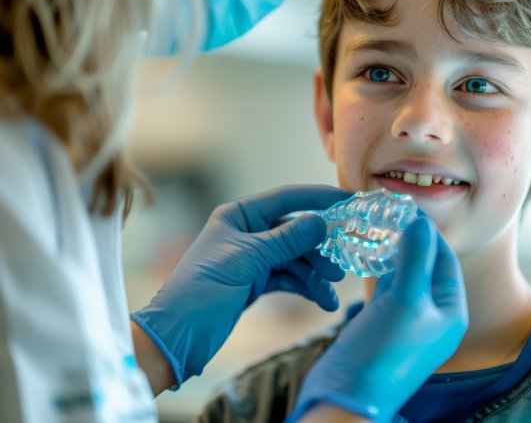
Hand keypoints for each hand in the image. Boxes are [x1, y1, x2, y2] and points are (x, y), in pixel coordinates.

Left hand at [131, 184, 350, 387]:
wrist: (177, 336)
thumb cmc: (202, 289)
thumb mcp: (247, 260)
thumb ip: (286, 240)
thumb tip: (320, 222)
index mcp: (238, 216)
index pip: (286, 198)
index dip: (317, 198)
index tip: (348, 201)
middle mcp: (248, 233)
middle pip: (295, 232)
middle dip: (319, 249)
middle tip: (341, 265)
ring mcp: (253, 259)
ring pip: (295, 258)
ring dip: (315, 274)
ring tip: (329, 292)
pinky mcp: (256, 283)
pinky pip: (289, 278)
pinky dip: (306, 287)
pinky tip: (321, 300)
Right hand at [288, 216, 468, 422]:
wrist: (348, 394)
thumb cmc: (384, 353)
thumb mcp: (404, 300)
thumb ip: (414, 258)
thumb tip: (421, 220)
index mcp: (451, 311)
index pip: (445, 259)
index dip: (429, 232)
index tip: (408, 206)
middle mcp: (433, 314)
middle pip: (426, 264)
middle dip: (411, 238)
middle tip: (391, 209)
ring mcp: (407, 318)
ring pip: (405, 273)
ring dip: (395, 249)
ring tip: (379, 222)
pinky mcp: (382, 321)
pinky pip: (387, 285)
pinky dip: (380, 265)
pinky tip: (368, 248)